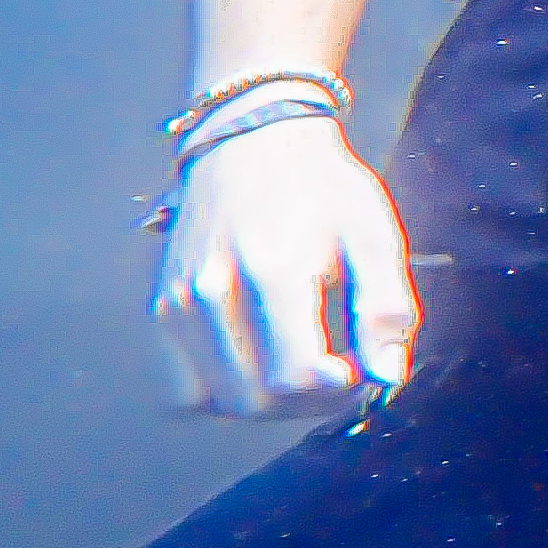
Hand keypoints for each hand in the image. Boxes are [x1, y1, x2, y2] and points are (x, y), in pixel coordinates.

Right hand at [152, 115, 417, 417]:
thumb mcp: (372, 235)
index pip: (296, 376)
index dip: (338, 391)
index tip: (360, 370)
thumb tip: (386, 376)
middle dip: (307, 403)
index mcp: (272, 271)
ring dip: (266, 403)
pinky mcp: (160, 308)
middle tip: (338, 372)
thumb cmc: (323, 189)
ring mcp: (178, 303)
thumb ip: (384, 308)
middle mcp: (212, 292)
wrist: (252, 144)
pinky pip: (181, 388)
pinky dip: (221, 393)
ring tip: (300, 368)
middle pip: (255, 399)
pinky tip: (258, 364)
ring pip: (218, 400)